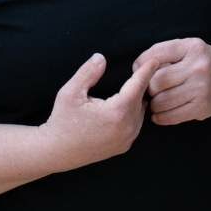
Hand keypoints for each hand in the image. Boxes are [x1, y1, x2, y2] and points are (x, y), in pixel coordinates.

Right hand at [39, 53, 156, 170]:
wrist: (56, 152)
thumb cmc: (62, 121)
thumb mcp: (70, 92)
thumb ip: (88, 73)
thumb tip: (101, 57)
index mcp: (116, 112)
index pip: (138, 86)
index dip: (147, 71)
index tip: (155, 60)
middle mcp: (127, 127)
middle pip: (141, 99)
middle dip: (141, 84)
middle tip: (142, 69)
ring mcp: (126, 139)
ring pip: (140, 112)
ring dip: (137, 99)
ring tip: (134, 85)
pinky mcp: (123, 146)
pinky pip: (136, 125)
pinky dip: (134, 113)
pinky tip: (126, 104)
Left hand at [135, 37, 210, 124]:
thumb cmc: (202, 62)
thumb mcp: (187, 48)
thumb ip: (161, 52)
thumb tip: (137, 68)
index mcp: (193, 47)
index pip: (156, 57)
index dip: (142, 65)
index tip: (140, 71)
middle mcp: (199, 67)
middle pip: (157, 81)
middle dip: (148, 87)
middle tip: (149, 89)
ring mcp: (202, 89)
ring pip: (161, 101)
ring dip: (153, 103)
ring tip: (156, 100)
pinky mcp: (202, 108)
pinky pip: (172, 116)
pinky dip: (160, 117)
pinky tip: (159, 113)